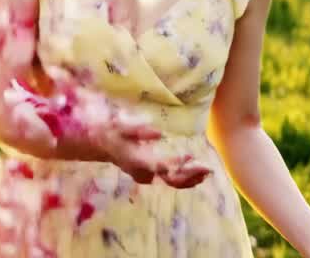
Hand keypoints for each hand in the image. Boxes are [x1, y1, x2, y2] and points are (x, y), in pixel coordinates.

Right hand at [95, 117, 210, 187]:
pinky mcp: (151, 175)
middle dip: (191, 175)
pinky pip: (171, 180)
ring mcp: (148, 176)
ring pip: (174, 182)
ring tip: (207, 171)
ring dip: (191, 178)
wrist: (101, 144)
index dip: (178, 165)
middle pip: (172, 180)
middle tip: (208, 168)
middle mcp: (145, 173)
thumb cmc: (112, 132)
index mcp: (139, 162)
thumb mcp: (121, 126)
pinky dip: (186, 178)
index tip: (190, 157)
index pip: (162, 168)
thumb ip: (138, 130)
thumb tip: (159, 132)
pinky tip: (197, 173)